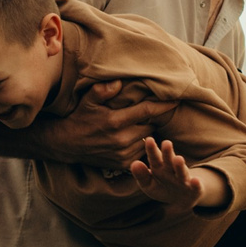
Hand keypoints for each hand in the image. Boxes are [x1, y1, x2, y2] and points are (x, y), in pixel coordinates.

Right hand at [30, 87, 175, 171]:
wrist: (67, 144)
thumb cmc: (79, 118)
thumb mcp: (88, 100)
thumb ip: (103, 90)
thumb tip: (119, 82)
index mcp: (115, 121)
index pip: (147, 110)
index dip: (164, 104)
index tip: (178, 99)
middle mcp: (121, 139)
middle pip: (151, 126)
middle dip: (152, 119)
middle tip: (151, 113)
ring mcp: (122, 153)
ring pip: (148, 140)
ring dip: (148, 133)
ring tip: (142, 126)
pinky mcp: (122, 164)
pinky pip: (141, 153)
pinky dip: (141, 146)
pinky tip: (135, 139)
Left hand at [127, 139, 228, 210]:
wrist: (181, 199)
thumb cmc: (162, 188)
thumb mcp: (148, 185)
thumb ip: (141, 175)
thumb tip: (134, 163)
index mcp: (160, 167)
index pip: (155, 158)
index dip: (152, 150)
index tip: (149, 140)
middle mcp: (172, 170)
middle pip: (169, 161)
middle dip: (168, 153)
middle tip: (166, 143)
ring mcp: (184, 179)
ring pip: (182, 172)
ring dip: (180, 166)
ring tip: (178, 159)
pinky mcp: (195, 189)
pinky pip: (196, 186)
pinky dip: (196, 184)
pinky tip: (195, 180)